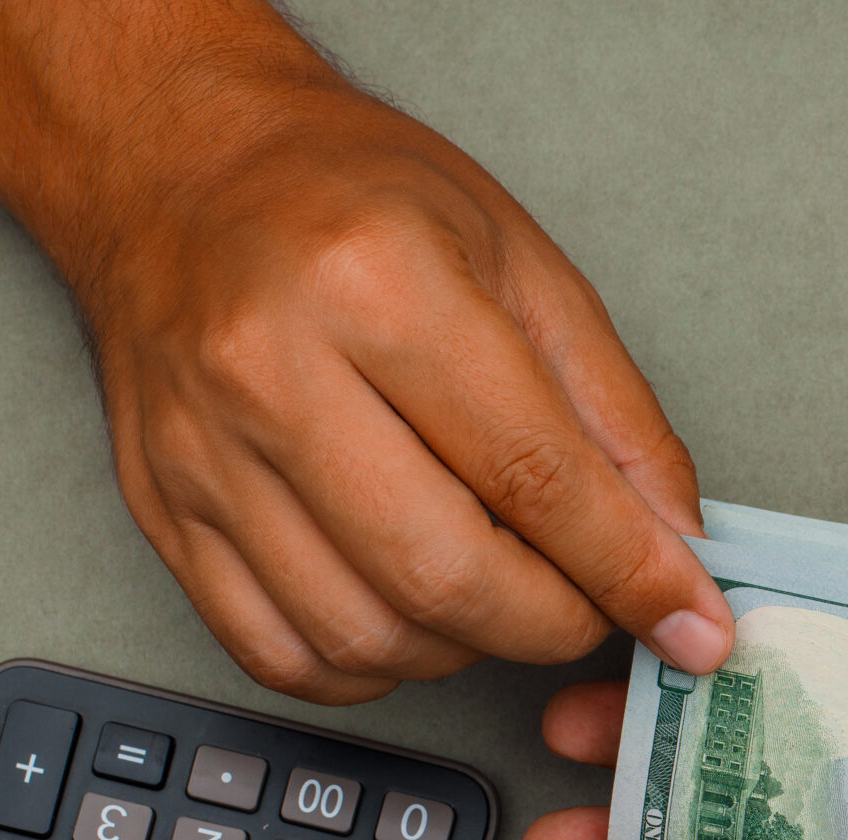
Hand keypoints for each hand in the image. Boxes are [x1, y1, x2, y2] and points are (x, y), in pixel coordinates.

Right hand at [75, 55, 733, 702]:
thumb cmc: (343, 196)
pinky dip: (367, 665)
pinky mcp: (161, 512)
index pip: (533, 476)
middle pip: (444, 576)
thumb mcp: (514, 256)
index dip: (627, 571)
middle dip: (549, 624)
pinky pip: (279, 654)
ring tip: (490, 588)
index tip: (686, 623)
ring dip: (461, 648)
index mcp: (375, 282)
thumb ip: (610, 410)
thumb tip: (674, 545)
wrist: (173, 167)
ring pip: (363, 635)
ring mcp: (202, 453)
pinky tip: (402, 612)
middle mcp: (271, 371)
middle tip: (585, 606)